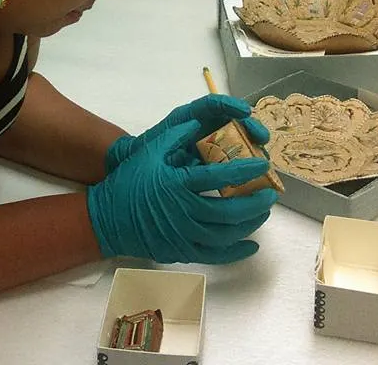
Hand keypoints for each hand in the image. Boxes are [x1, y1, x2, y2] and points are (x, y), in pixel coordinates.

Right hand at [88, 119, 278, 263]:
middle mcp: (183, 212)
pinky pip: (216, 255)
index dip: (243, 170)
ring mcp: (183, 235)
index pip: (218, 177)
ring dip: (249, 224)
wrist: (108, 219)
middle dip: (254, 202)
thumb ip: (174, 136)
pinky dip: (236, 252)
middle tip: (269, 193)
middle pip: (228, 211)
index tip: (261, 164)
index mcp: (176, 185)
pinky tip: (251, 244)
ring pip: (226, 234)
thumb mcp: (149, 154)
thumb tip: (197, 122)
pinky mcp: (183, 252)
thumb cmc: (129, 183)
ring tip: (263, 212)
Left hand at [105, 94, 269, 173]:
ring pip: (240, 142)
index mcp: (191, 117)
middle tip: (262, 139)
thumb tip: (193, 123)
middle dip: (251, 128)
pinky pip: (235, 163)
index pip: (214, 104)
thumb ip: (173, 134)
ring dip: (253, 149)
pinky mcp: (215, 165)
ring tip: (263, 160)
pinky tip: (255, 178)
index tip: (246, 112)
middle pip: (235, 121)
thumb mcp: (158, 142)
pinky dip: (246, 169)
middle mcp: (205, 128)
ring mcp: (212, 146)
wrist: (137, 171)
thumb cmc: (145, 151)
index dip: (231, 105)